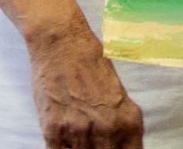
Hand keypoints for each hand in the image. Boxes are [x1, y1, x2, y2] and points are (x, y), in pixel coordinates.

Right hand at [26, 21, 144, 148]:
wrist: (62, 43)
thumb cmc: (90, 63)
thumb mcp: (118, 96)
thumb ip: (120, 124)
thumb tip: (121, 146)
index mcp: (129, 120)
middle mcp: (108, 128)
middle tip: (94, 144)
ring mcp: (80, 131)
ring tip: (77, 138)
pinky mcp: (53, 130)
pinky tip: (64, 142)